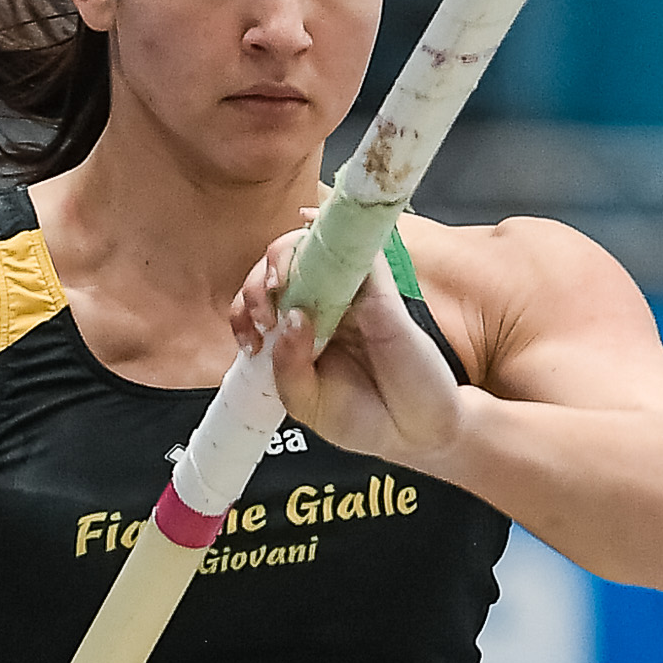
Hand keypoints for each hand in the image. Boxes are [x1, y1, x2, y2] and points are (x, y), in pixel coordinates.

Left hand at [231, 216, 466, 472]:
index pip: (261, 303)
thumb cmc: (365, 418)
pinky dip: (338, 232)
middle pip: (281, 269)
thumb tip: (290, 319)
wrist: (418, 432)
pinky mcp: (381, 288)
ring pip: (312, 249)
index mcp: (298, 334)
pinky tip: (315, 230)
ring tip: (281, 285)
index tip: (251, 340)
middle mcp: (321, 308)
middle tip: (265, 314)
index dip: (245, 310)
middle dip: (258, 283)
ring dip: (285, 255)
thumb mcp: (309, 406)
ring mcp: (351, 295)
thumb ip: (288, 369)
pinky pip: (361, 248)